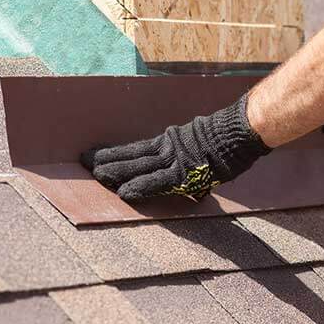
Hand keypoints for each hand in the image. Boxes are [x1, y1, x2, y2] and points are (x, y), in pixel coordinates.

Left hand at [81, 95, 270, 201]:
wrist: (239, 131)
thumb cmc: (225, 138)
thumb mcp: (199, 142)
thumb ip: (188, 155)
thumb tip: (186, 169)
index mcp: (169, 141)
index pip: (136, 148)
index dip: (115, 152)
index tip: (96, 155)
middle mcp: (167, 147)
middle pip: (131, 154)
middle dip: (107, 159)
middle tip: (84, 161)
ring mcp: (174, 158)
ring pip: (139, 165)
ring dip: (116, 171)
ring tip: (95, 175)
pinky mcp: (184, 171)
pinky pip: (158, 181)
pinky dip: (140, 186)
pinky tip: (123, 191)